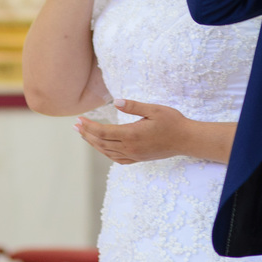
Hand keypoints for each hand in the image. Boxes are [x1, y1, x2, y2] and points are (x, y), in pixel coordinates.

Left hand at [75, 99, 189, 163]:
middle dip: (86, 134)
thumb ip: (134, 106)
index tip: (79, 120)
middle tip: (75, 126)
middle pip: (101, 143)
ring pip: (107, 152)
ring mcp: (134, 155)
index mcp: (132, 134)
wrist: (186, 140)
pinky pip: (117, 158)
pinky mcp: (139, 158)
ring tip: (84, 135)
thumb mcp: (154, 109)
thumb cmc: (172, 122)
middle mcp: (130, 147)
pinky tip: (102, 148)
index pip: (104, 132)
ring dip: (93, 143)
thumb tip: (116, 102)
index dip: (89, 127)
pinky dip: (106, 153)